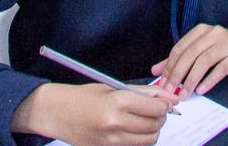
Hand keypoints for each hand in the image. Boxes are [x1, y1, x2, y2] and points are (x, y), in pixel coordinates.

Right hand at [11, 82, 170, 145]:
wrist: (57, 114)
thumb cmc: (84, 97)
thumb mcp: (113, 87)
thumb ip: (143, 92)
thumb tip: (170, 97)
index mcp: (117, 102)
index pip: (155, 108)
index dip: (164, 104)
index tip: (163, 101)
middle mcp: (116, 123)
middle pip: (155, 125)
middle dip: (160, 117)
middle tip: (154, 109)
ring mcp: (112, 140)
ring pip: (149, 139)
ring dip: (152, 129)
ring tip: (144, 119)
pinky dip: (140, 138)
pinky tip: (132, 128)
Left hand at [152, 24, 227, 96]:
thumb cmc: (222, 48)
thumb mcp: (201, 49)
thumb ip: (178, 59)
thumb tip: (155, 71)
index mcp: (201, 30)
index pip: (180, 48)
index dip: (169, 66)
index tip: (162, 83)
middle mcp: (213, 33)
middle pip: (190, 54)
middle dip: (177, 75)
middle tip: (170, 91)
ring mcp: (227, 43)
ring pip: (204, 61)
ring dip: (191, 80)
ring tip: (184, 94)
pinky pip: (221, 69)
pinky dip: (209, 80)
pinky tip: (201, 90)